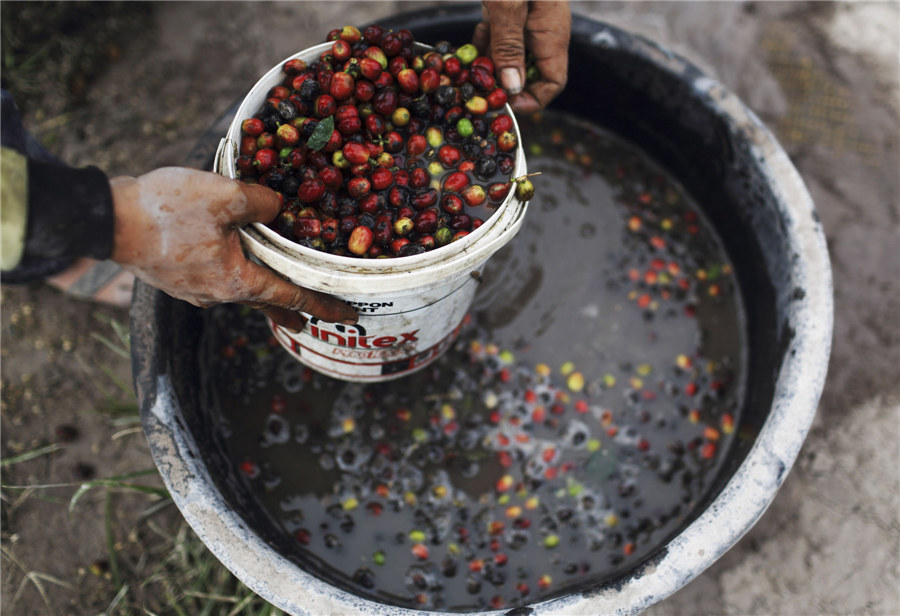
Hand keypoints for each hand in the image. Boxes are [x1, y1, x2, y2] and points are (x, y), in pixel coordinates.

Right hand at [109, 167, 356, 330]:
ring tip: (277, 293)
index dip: (323, 306)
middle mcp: (218, 295)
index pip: (291, 298)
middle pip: (266, 303)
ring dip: (262, 292)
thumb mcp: (224, 196)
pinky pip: (217, 281)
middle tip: (314, 321)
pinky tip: (234, 265)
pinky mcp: (177, 280)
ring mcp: (195, 291)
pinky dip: (236, 277)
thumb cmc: (166, 210)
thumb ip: (262, 202)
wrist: (108, 220)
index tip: (349, 317)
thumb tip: (281, 207)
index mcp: (237, 281)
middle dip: (292, 311)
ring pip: (240, 291)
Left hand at [474, 1, 570, 113]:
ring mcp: (526, 22)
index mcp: (552, 34)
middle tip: (476, 82)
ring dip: (488, 62)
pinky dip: (485, 42)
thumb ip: (509, 44)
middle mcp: (542, 32)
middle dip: (501, 81)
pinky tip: (475, 36)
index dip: (530, 100)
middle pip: (527, 73)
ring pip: (509, 57)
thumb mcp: (509, 4)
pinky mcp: (509, 11)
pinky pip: (500, 38)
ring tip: (470, 59)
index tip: (503, 103)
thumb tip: (512, 86)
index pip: (553, 83)